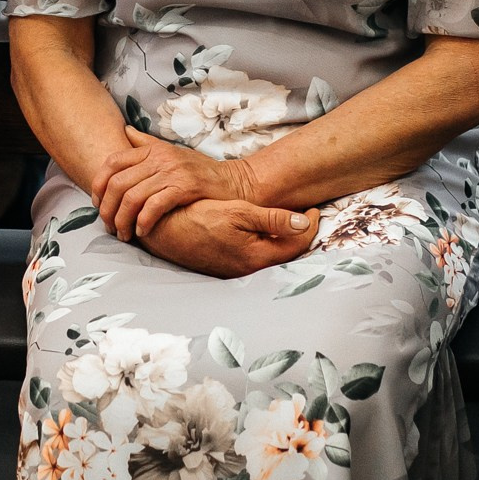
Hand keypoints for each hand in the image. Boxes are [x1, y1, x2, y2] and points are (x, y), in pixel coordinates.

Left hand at [92, 128, 251, 240]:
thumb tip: (125, 131)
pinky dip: (144, 221)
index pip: (112, 162)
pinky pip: (155, 205)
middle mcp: (159, 158)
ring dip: (123, 220)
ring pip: (133, 197)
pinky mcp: (185, 187)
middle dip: (108, 208)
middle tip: (108, 226)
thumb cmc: (200, 171)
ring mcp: (172, 171)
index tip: (97, 203)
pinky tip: (142, 231)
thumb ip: (146, 143)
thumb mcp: (172, 152)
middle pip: (118, 183)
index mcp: (152, 149)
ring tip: (123, 234)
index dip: (98, 184)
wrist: (234, 182)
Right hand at [135, 198, 315, 277]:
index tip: (314, 208)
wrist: (164, 232)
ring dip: (285, 237)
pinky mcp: (227, 267)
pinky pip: (258, 256)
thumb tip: (304, 222)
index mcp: (257, 256)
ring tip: (289, 218)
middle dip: (301, 233)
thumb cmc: (198, 218)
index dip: (311, 224)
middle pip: (288, 253)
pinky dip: (267, 242)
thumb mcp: (237, 212)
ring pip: (273, 255)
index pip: (298, 243)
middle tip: (307, 212)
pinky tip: (263, 228)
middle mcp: (250, 269)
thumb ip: (272, 218)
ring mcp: (238, 271)